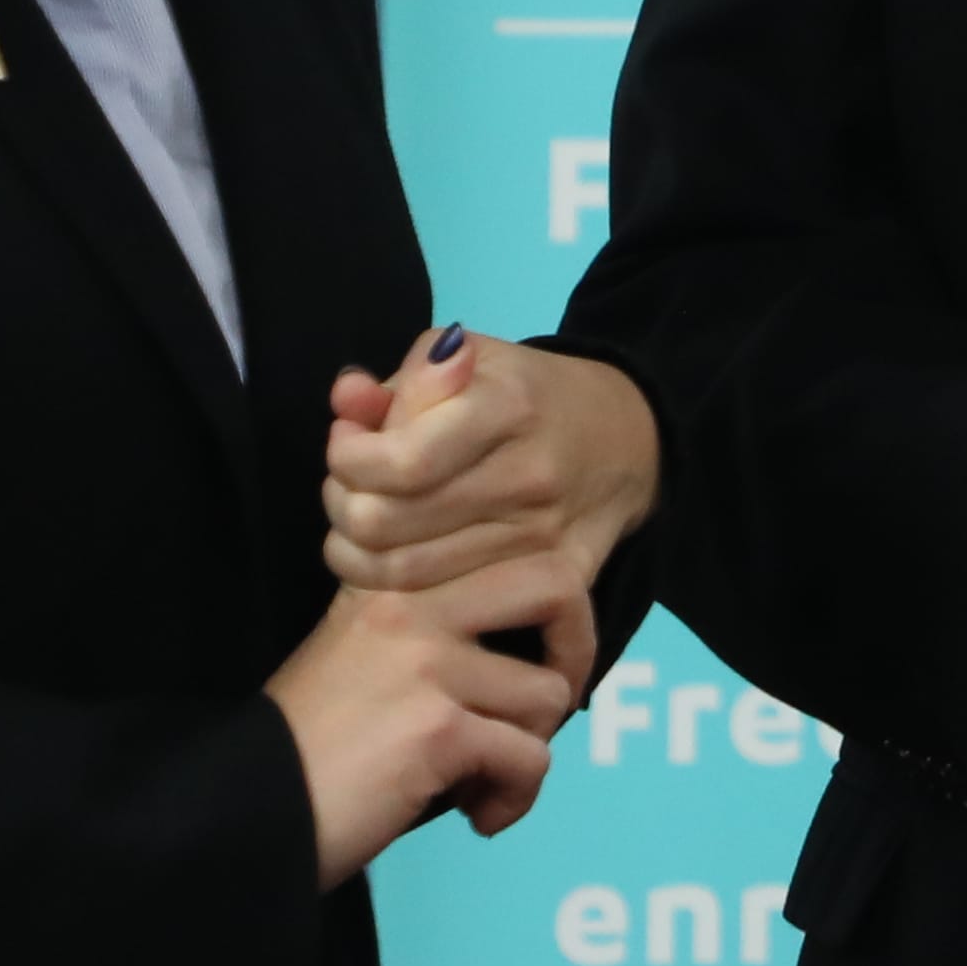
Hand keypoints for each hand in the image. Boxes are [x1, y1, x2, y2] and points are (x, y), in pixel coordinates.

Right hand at [267, 556, 591, 885]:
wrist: (244, 805)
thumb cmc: (312, 743)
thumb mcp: (363, 653)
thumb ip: (434, 628)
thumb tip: (533, 648)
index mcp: (396, 578)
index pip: (513, 544)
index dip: (549, 607)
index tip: (532, 658)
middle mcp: (411, 603)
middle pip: (556, 583)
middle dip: (576, 651)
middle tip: (544, 703)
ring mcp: (426, 663)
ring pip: (550, 693)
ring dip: (527, 751)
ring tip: (478, 779)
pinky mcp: (438, 728)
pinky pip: (530, 760)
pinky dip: (512, 799)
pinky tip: (474, 815)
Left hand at [323, 331, 658, 683]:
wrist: (625, 439)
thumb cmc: (528, 393)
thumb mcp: (471, 360)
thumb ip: (402, 382)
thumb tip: (347, 401)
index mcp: (508, 406)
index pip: (400, 461)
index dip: (347, 459)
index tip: (347, 443)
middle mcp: (529, 475)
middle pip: (386, 523)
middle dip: (341, 506)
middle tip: (346, 488)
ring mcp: (543, 537)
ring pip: (405, 575)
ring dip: (356, 553)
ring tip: (358, 525)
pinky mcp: (555, 581)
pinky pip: (451, 605)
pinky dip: (402, 592)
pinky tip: (396, 562)